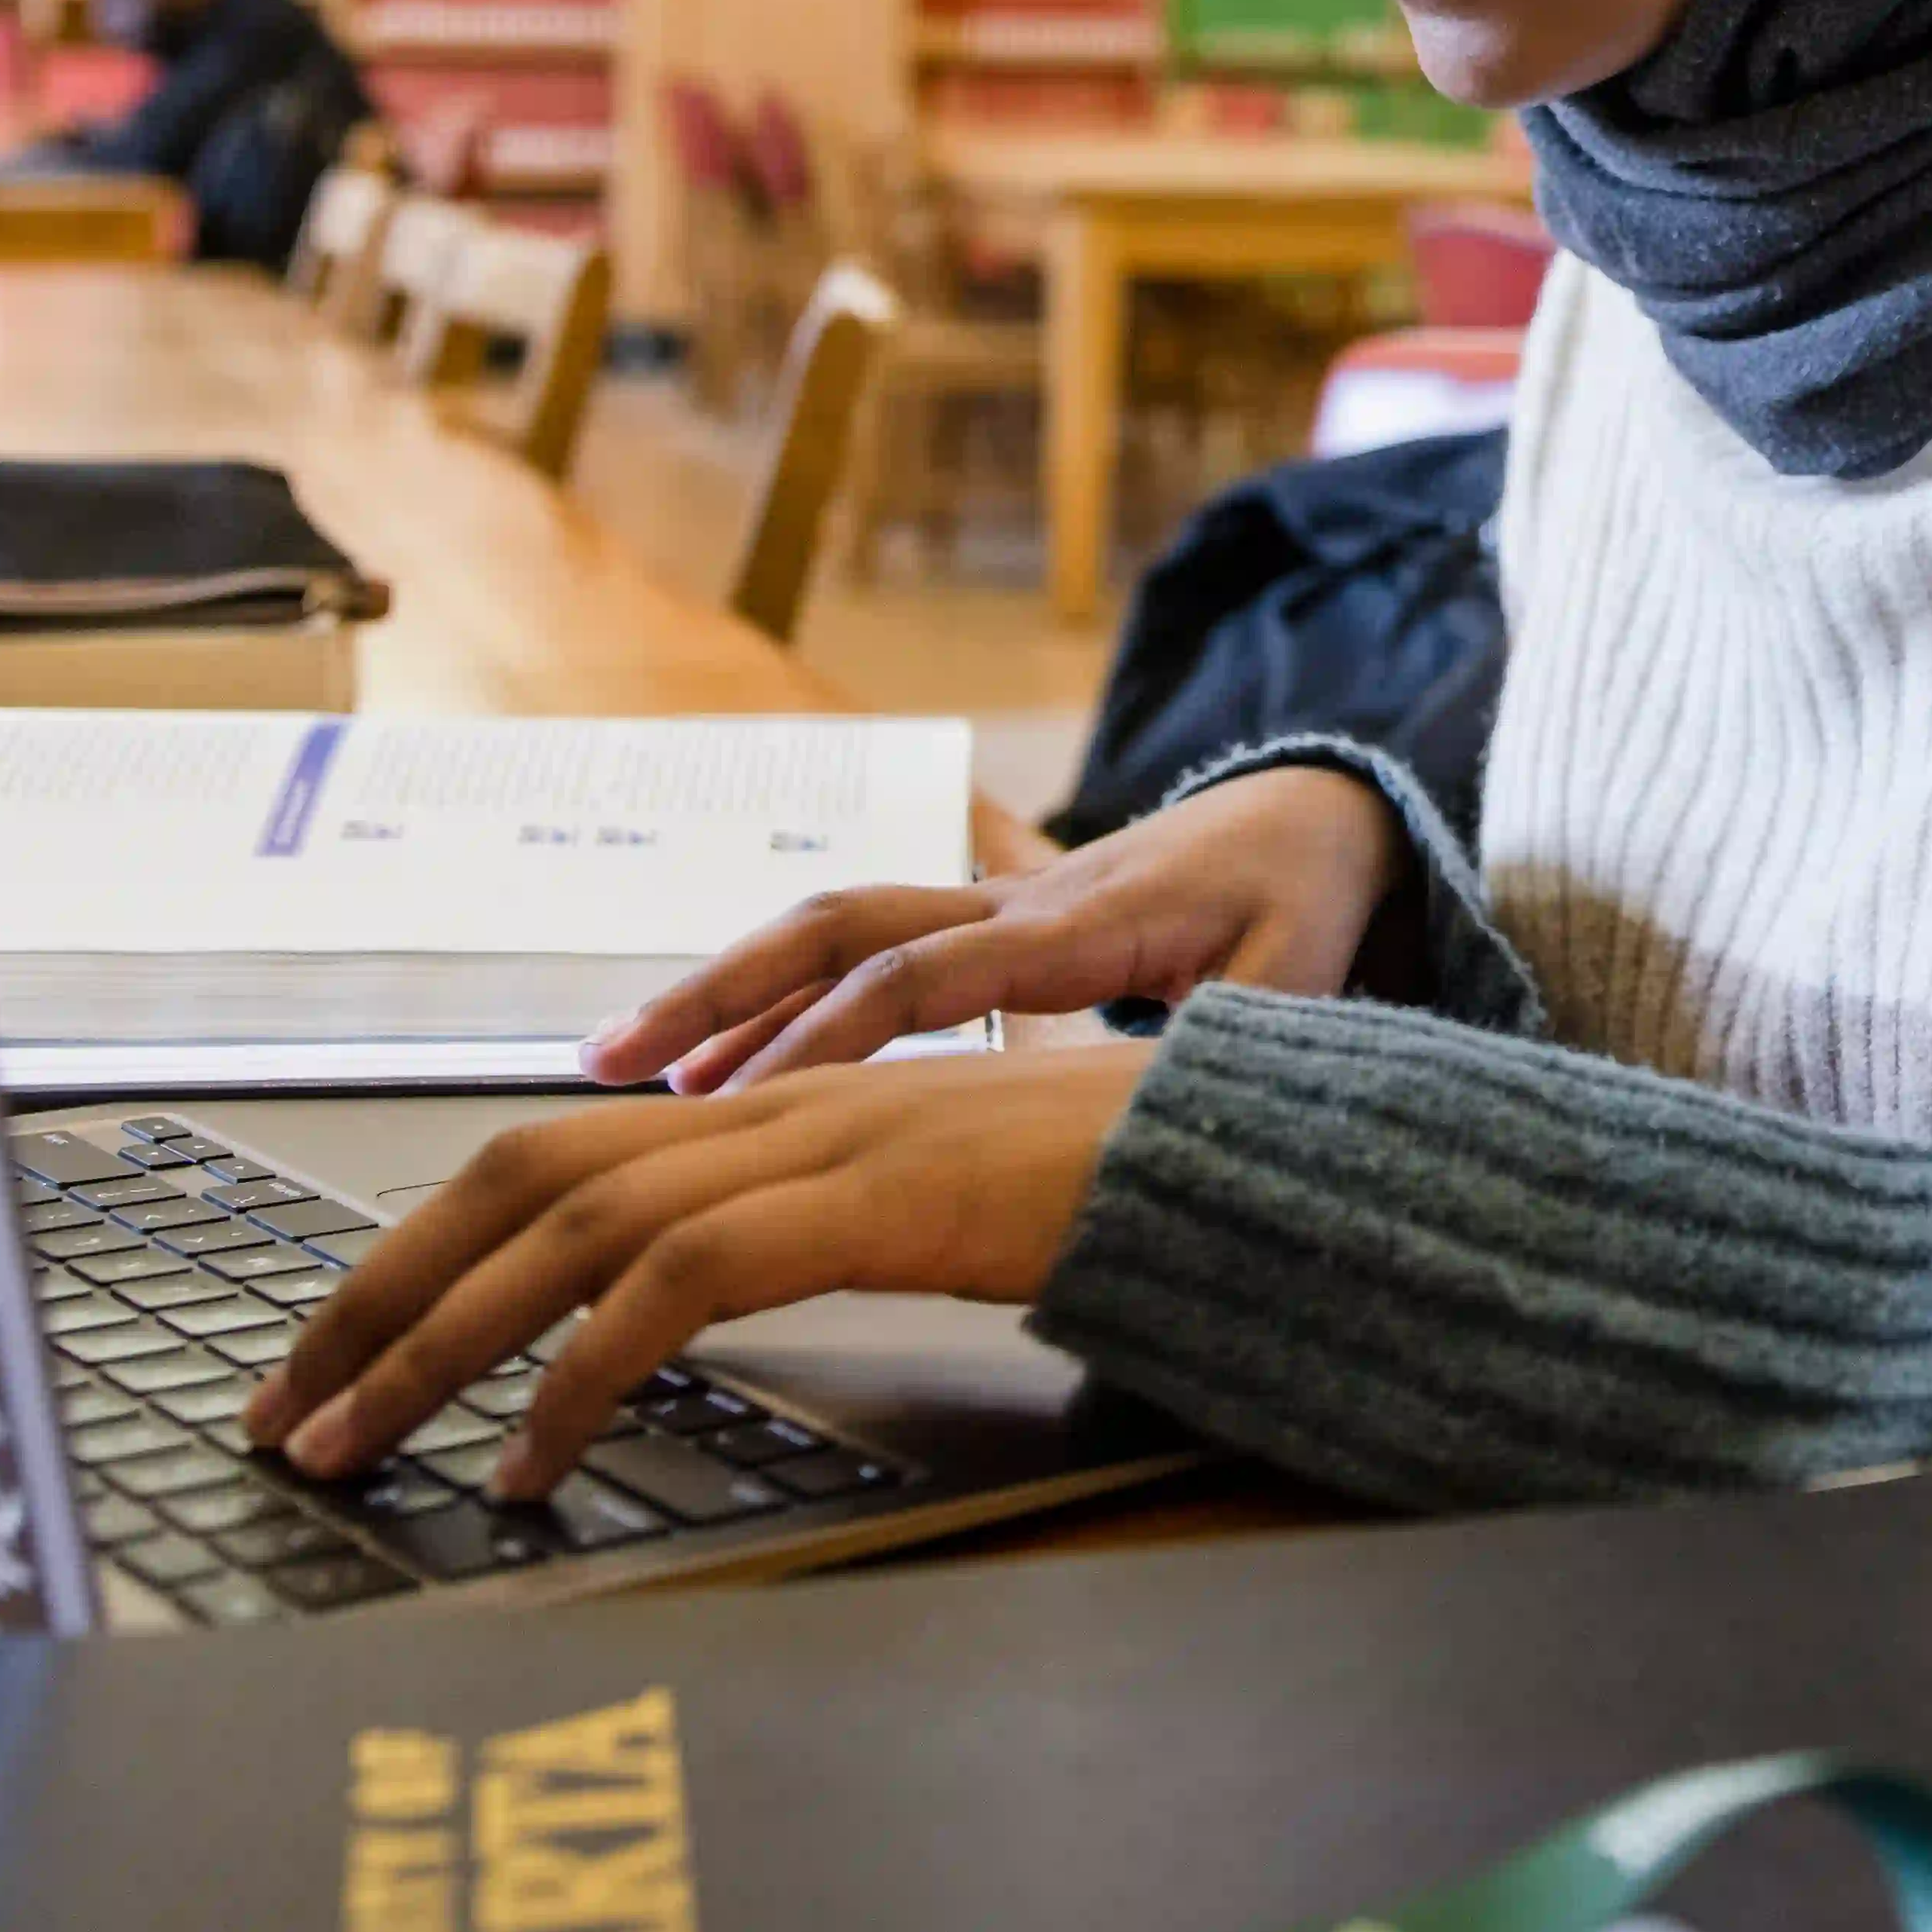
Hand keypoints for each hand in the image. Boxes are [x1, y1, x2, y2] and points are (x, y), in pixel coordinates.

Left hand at [249, 1046, 1152, 1497]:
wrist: (1229, 1150)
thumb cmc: (1082, 1195)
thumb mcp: (902, 1219)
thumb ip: (786, 1244)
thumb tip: (654, 1328)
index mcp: (765, 1112)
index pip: (538, 1158)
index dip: (415, 1248)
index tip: (332, 1354)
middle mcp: (768, 1109)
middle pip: (512, 1174)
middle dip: (373, 1293)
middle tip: (285, 1410)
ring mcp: (813, 1143)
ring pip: (565, 1224)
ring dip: (435, 1346)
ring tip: (355, 1449)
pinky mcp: (862, 1200)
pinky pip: (674, 1287)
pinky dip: (578, 1378)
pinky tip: (532, 1466)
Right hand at [583, 761, 1403, 1093]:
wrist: (1311, 809)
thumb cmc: (1299, 901)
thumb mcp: (1298, 980)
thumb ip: (1236, 1047)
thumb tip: (1181, 1121)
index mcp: (1081, 923)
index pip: (933, 974)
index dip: (840, 1032)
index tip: (752, 1095)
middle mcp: (1013, 901)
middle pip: (842, 928)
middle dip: (728, 993)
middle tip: (620, 1067)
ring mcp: (988, 900)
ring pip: (829, 924)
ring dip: (726, 988)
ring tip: (620, 1061)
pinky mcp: (984, 914)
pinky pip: (857, 941)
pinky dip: (776, 988)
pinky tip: (706, 1052)